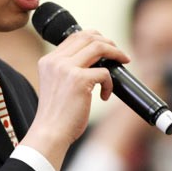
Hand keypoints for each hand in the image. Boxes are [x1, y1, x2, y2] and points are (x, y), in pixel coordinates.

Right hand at [20, 29, 129, 170]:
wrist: (50, 134)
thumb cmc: (57, 115)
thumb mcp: (57, 85)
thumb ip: (69, 70)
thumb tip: (98, 60)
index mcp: (49, 61)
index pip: (75, 37)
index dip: (95, 38)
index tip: (107, 47)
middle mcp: (56, 61)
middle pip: (88, 36)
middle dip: (108, 42)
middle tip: (119, 54)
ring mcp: (66, 69)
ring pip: (98, 46)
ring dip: (116, 53)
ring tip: (123, 62)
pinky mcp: (79, 80)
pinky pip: (105, 72)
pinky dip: (110, 83)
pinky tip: (104, 96)